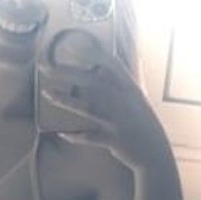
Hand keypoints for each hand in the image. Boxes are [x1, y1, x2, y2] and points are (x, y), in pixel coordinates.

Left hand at [38, 58, 169, 169]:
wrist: (154, 152)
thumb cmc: (141, 125)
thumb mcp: (134, 101)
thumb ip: (117, 86)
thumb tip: (98, 71)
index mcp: (130, 90)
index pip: (112, 64)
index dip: (93, 54)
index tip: (72, 47)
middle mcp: (124, 102)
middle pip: (92, 83)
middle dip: (68, 74)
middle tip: (46, 68)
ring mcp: (118, 121)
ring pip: (88, 107)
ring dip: (66, 100)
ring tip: (48, 94)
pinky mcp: (114, 140)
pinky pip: (91, 137)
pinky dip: (77, 136)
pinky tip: (62, 134)